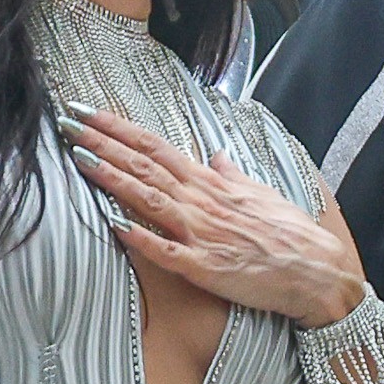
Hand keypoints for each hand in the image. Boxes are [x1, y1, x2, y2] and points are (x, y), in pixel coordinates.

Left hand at [60, 107, 364, 327]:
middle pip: (144, 166)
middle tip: (68, 123)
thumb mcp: (260, 193)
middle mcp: (201, 201)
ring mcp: (201, 233)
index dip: (119, 129)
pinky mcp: (204, 267)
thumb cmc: (288, 232)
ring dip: (113, 178)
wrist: (315, 270)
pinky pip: (166, 251)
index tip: (89, 112)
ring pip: (149, 199)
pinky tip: (113, 224)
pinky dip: (139, 236)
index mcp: (210, 183)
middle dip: (103, 143)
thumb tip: (216, 155)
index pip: (156, 147)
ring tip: (79, 159)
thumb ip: (231, 174)